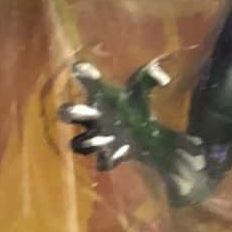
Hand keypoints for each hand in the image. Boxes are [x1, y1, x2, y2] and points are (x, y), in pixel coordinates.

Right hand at [59, 60, 209, 204]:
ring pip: (80, 143)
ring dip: (88, 142)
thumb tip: (162, 78)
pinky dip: (106, 162)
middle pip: (69, 113)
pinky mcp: (110, 156)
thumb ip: (150, 78)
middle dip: (69, 112)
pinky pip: (102, 162)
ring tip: (99, 139)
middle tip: (72, 110)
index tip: (79, 68)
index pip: (84, 81)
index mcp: (98, 97)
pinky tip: (114, 158)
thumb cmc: (135, 107)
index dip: (81, 74)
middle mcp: (92, 117)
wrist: (146, 136)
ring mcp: (98, 138)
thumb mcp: (141, 90)